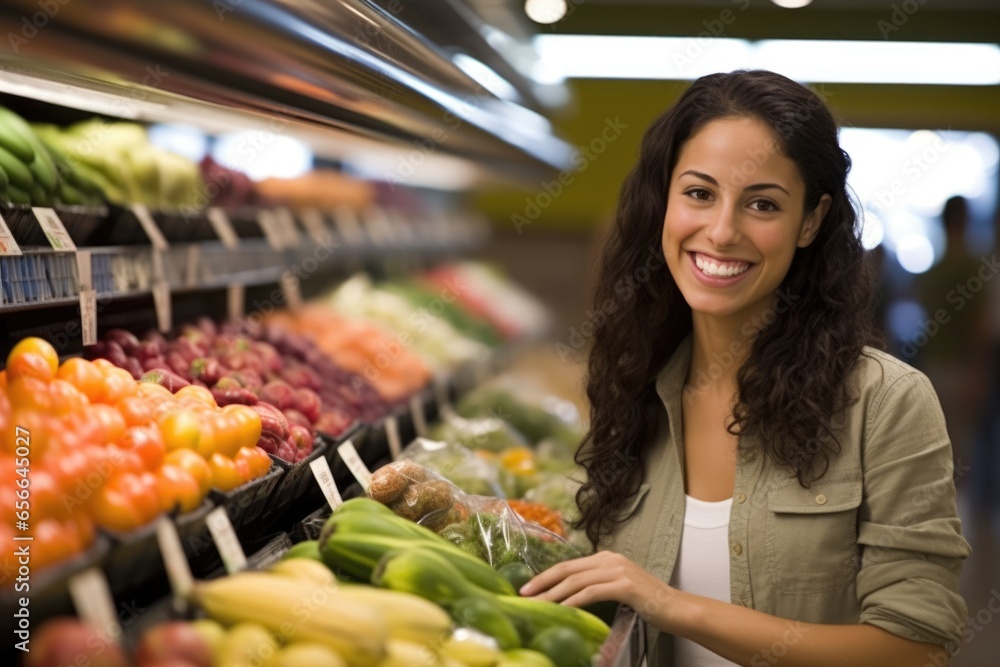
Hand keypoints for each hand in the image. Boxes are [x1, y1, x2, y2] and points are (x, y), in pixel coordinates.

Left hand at [519, 551, 677, 620]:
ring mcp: (618, 570)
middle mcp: (610, 559)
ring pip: (575, 581)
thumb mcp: (619, 588)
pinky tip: (561, 610)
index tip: (528, 588)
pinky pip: (591, 593)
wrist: (677, 608)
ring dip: (553, 594)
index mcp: (607, 558)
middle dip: (542, 582)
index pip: (569, 565)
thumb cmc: (648, 603)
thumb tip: (571, 597)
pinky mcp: (624, 585)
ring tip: (537, 605)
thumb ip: (598, 585)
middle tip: (523, 594)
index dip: (546, 576)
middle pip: (567, 569)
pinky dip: (573, 601)